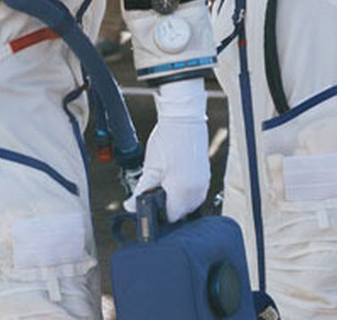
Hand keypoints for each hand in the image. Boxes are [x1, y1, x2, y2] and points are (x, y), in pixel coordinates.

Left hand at [125, 78, 208, 221]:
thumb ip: (141, 191)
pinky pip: (194, 194)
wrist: (183, 118)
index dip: (156, 213)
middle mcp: (196, 191)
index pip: (169, 217)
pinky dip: (184, 191)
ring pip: (187, 205)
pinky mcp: (205, 177)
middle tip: (154, 191)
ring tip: (164, 182)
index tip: (148, 205)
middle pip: (179, 213)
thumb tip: (131, 206)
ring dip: (175, 200)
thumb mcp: (150, 168)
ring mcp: (203, 184)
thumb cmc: (167, 139)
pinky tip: (174, 178)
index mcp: (182, 192)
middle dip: (166, 206)